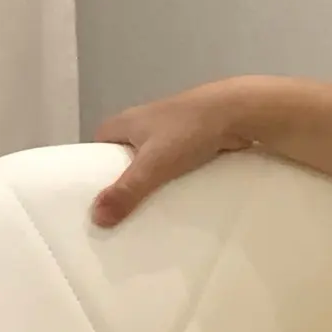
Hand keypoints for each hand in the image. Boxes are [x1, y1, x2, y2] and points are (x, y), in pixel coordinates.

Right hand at [91, 78, 262, 225]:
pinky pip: (177, 161)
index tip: (93, 197)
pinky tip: (178, 196)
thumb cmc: (188, 131)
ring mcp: (172, 128)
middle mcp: (145, 122)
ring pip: (154, 159)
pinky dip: (175, 176)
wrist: (239, 111)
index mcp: (125, 121)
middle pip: (125, 155)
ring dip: (152, 179)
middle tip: (121, 210)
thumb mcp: (153, 165)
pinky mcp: (195, 136)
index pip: (97, 145)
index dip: (92, 169)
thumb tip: (96, 220)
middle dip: (124, 179)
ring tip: (148, 209)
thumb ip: (126, 191)